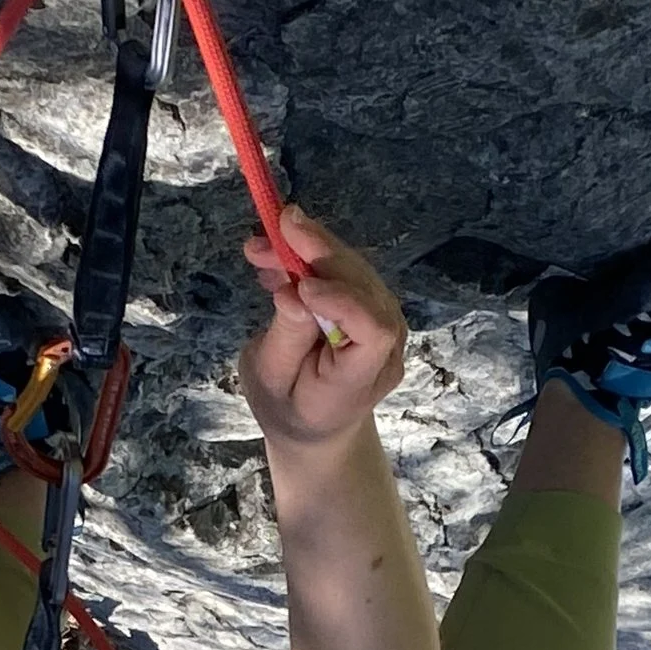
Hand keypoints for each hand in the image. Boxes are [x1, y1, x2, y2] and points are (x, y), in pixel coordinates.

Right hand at [239, 207, 406, 450]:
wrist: (315, 424)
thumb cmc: (287, 408)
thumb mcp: (271, 380)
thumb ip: (287, 337)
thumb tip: (293, 290)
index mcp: (360, 378)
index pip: (373, 330)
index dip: (342, 300)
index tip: (301, 284)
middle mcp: (386, 348)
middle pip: (365, 288)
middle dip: (319, 252)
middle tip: (276, 225)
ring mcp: (386, 325)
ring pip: (356, 271)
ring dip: (310, 248)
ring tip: (263, 245)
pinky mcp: (373, 307)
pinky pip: (348, 273)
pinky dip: (313, 258)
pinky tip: (279, 256)